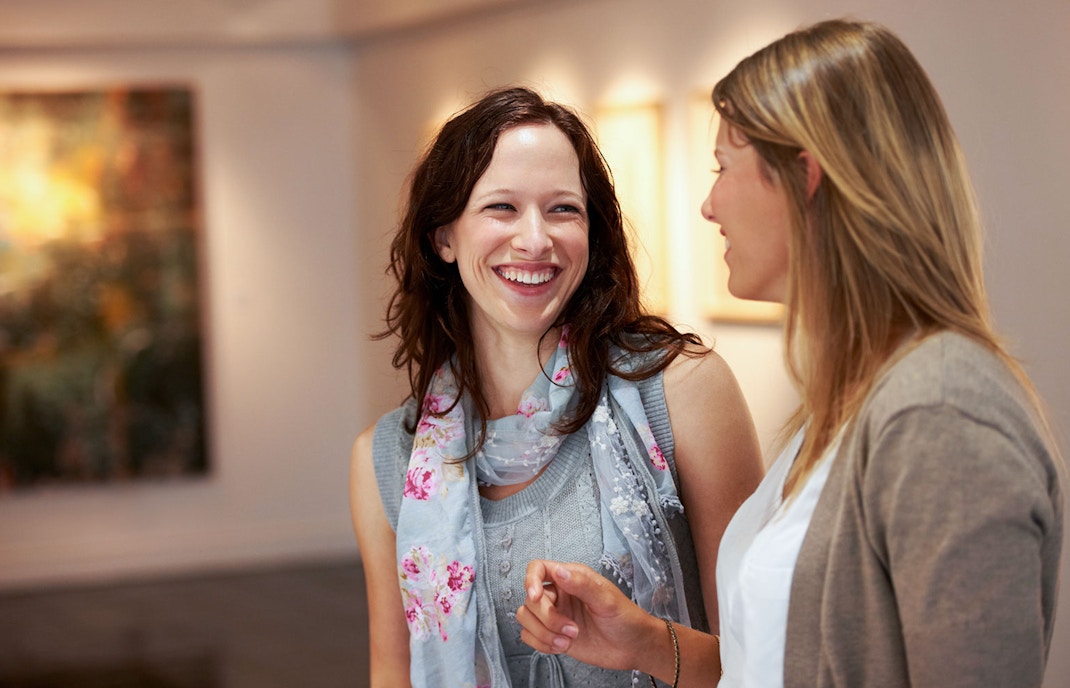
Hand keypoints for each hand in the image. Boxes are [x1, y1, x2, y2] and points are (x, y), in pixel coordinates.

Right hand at [516, 560, 659, 670]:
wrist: (632, 647)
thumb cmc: (625, 618)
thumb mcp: (607, 599)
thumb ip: (582, 584)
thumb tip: (560, 572)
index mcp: (571, 578)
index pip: (538, 568)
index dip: (530, 580)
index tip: (536, 597)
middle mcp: (559, 594)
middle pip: (531, 599)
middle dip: (548, 618)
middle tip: (571, 628)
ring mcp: (555, 615)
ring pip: (526, 618)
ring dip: (544, 633)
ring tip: (568, 640)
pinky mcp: (552, 634)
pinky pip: (529, 636)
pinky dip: (541, 644)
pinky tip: (561, 646)